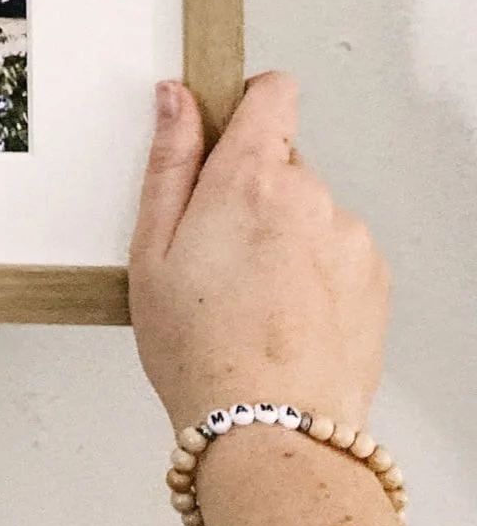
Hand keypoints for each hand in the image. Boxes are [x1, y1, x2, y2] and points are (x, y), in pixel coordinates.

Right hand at [129, 71, 389, 432]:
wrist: (270, 431)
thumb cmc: (200, 348)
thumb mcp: (151, 248)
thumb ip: (169, 161)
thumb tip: (178, 100)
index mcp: (250, 178)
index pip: (272, 94)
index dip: (244, 103)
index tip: (221, 133)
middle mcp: (312, 197)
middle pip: (281, 162)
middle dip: (248, 191)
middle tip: (212, 252)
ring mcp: (350, 239)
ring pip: (308, 211)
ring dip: (282, 235)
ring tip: (247, 296)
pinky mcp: (375, 279)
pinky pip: (335, 251)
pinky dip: (311, 271)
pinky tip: (280, 314)